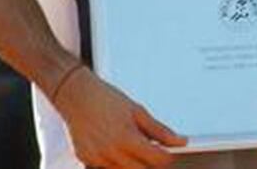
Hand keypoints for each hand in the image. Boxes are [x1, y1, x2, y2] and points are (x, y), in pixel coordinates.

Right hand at [52, 66, 186, 167]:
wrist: (76, 95)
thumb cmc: (106, 99)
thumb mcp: (138, 111)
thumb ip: (160, 130)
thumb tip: (180, 141)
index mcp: (127, 139)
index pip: (157, 160)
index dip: (167, 157)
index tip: (169, 152)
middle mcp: (111, 153)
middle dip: (151, 162)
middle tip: (152, 150)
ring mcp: (97, 159)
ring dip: (133, 163)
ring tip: (130, 143)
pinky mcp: (86, 160)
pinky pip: (107, 168)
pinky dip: (115, 161)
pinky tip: (114, 145)